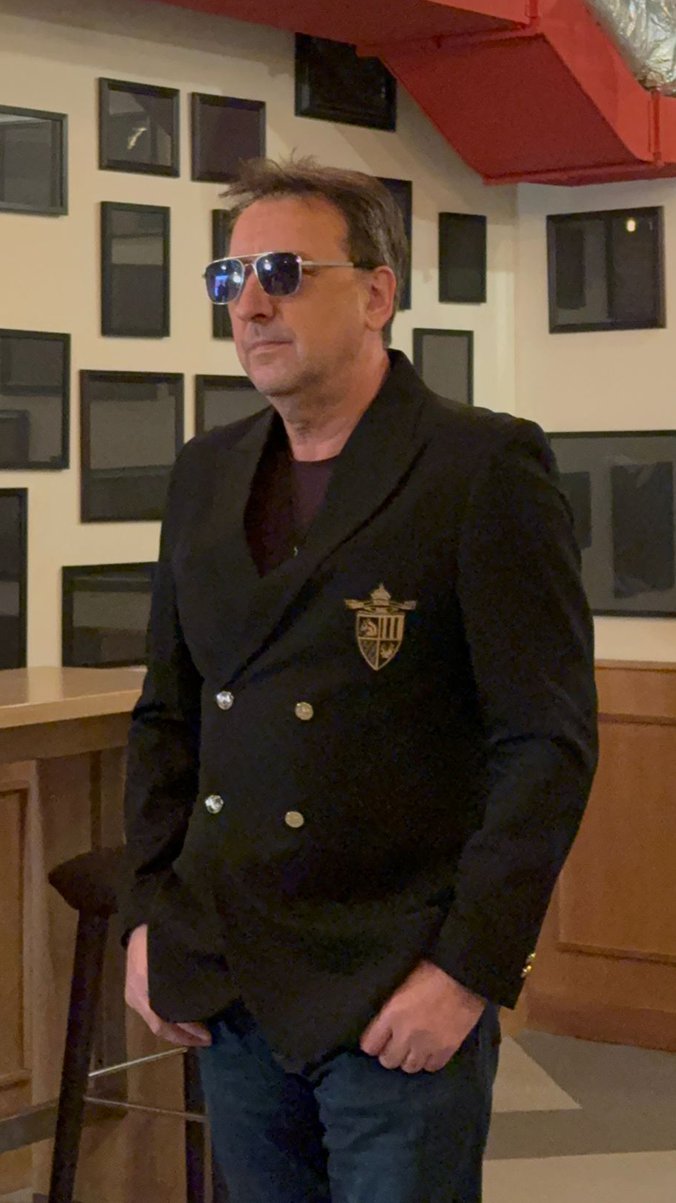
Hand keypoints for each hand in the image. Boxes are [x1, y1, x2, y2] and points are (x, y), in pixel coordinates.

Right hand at [124, 925, 211, 1047]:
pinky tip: (183, 1013)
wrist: (144, 916)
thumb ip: (191, 977)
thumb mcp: (178, 958)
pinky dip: (168, 1014)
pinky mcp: (133, 987)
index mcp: (144, 993)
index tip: (209, 1037)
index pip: (165, 1024)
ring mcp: (132, 993)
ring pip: (156, 1018)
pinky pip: (152, 1009)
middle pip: (160, 1024)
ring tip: (198, 1028)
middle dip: (184, 1033)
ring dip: (176, 1025)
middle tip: (206, 1037)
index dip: (187, 1033)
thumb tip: (213, 999)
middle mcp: (136, 997)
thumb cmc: (163, 936)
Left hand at [360, 960, 484, 1073]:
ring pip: (410, 1067)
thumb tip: (384, 1016)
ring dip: (409, 1059)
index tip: (375, 1040)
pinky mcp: (447, 1049)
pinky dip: (429, 1061)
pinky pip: (432, 1067)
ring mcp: (427, 1044)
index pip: (370, 1045)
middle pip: (389, 1060)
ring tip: (412, 1050)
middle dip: (389, 1054)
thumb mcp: (402, 982)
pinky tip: (430, 1052)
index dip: (372, 1043)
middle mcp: (406, 1034)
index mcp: (392, 1014)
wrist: (463, 976)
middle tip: (394, 1046)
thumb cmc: (431, 969)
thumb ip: (391, 1005)